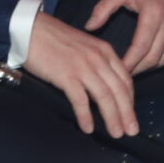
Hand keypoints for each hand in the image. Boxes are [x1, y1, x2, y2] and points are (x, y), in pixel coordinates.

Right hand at [22, 11, 136, 137]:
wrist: (31, 29)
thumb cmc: (55, 39)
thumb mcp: (85, 46)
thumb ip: (97, 63)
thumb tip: (103, 86)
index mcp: (105, 51)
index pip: (125, 79)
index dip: (130, 100)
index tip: (131, 115)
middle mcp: (98, 59)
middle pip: (119, 90)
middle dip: (127, 113)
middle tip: (131, 131)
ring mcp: (82, 67)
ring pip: (104, 96)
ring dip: (112, 117)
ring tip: (116, 133)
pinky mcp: (66, 75)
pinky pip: (80, 100)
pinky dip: (86, 116)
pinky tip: (88, 128)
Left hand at [86, 0, 163, 74]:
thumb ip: (102, 9)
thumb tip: (89, 27)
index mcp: (153, 13)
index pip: (140, 48)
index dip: (129, 63)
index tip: (117, 69)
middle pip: (153, 58)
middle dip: (137, 69)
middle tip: (122, 73)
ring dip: (148, 67)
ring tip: (133, 69)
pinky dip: (160, 59)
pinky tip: (147, 60)